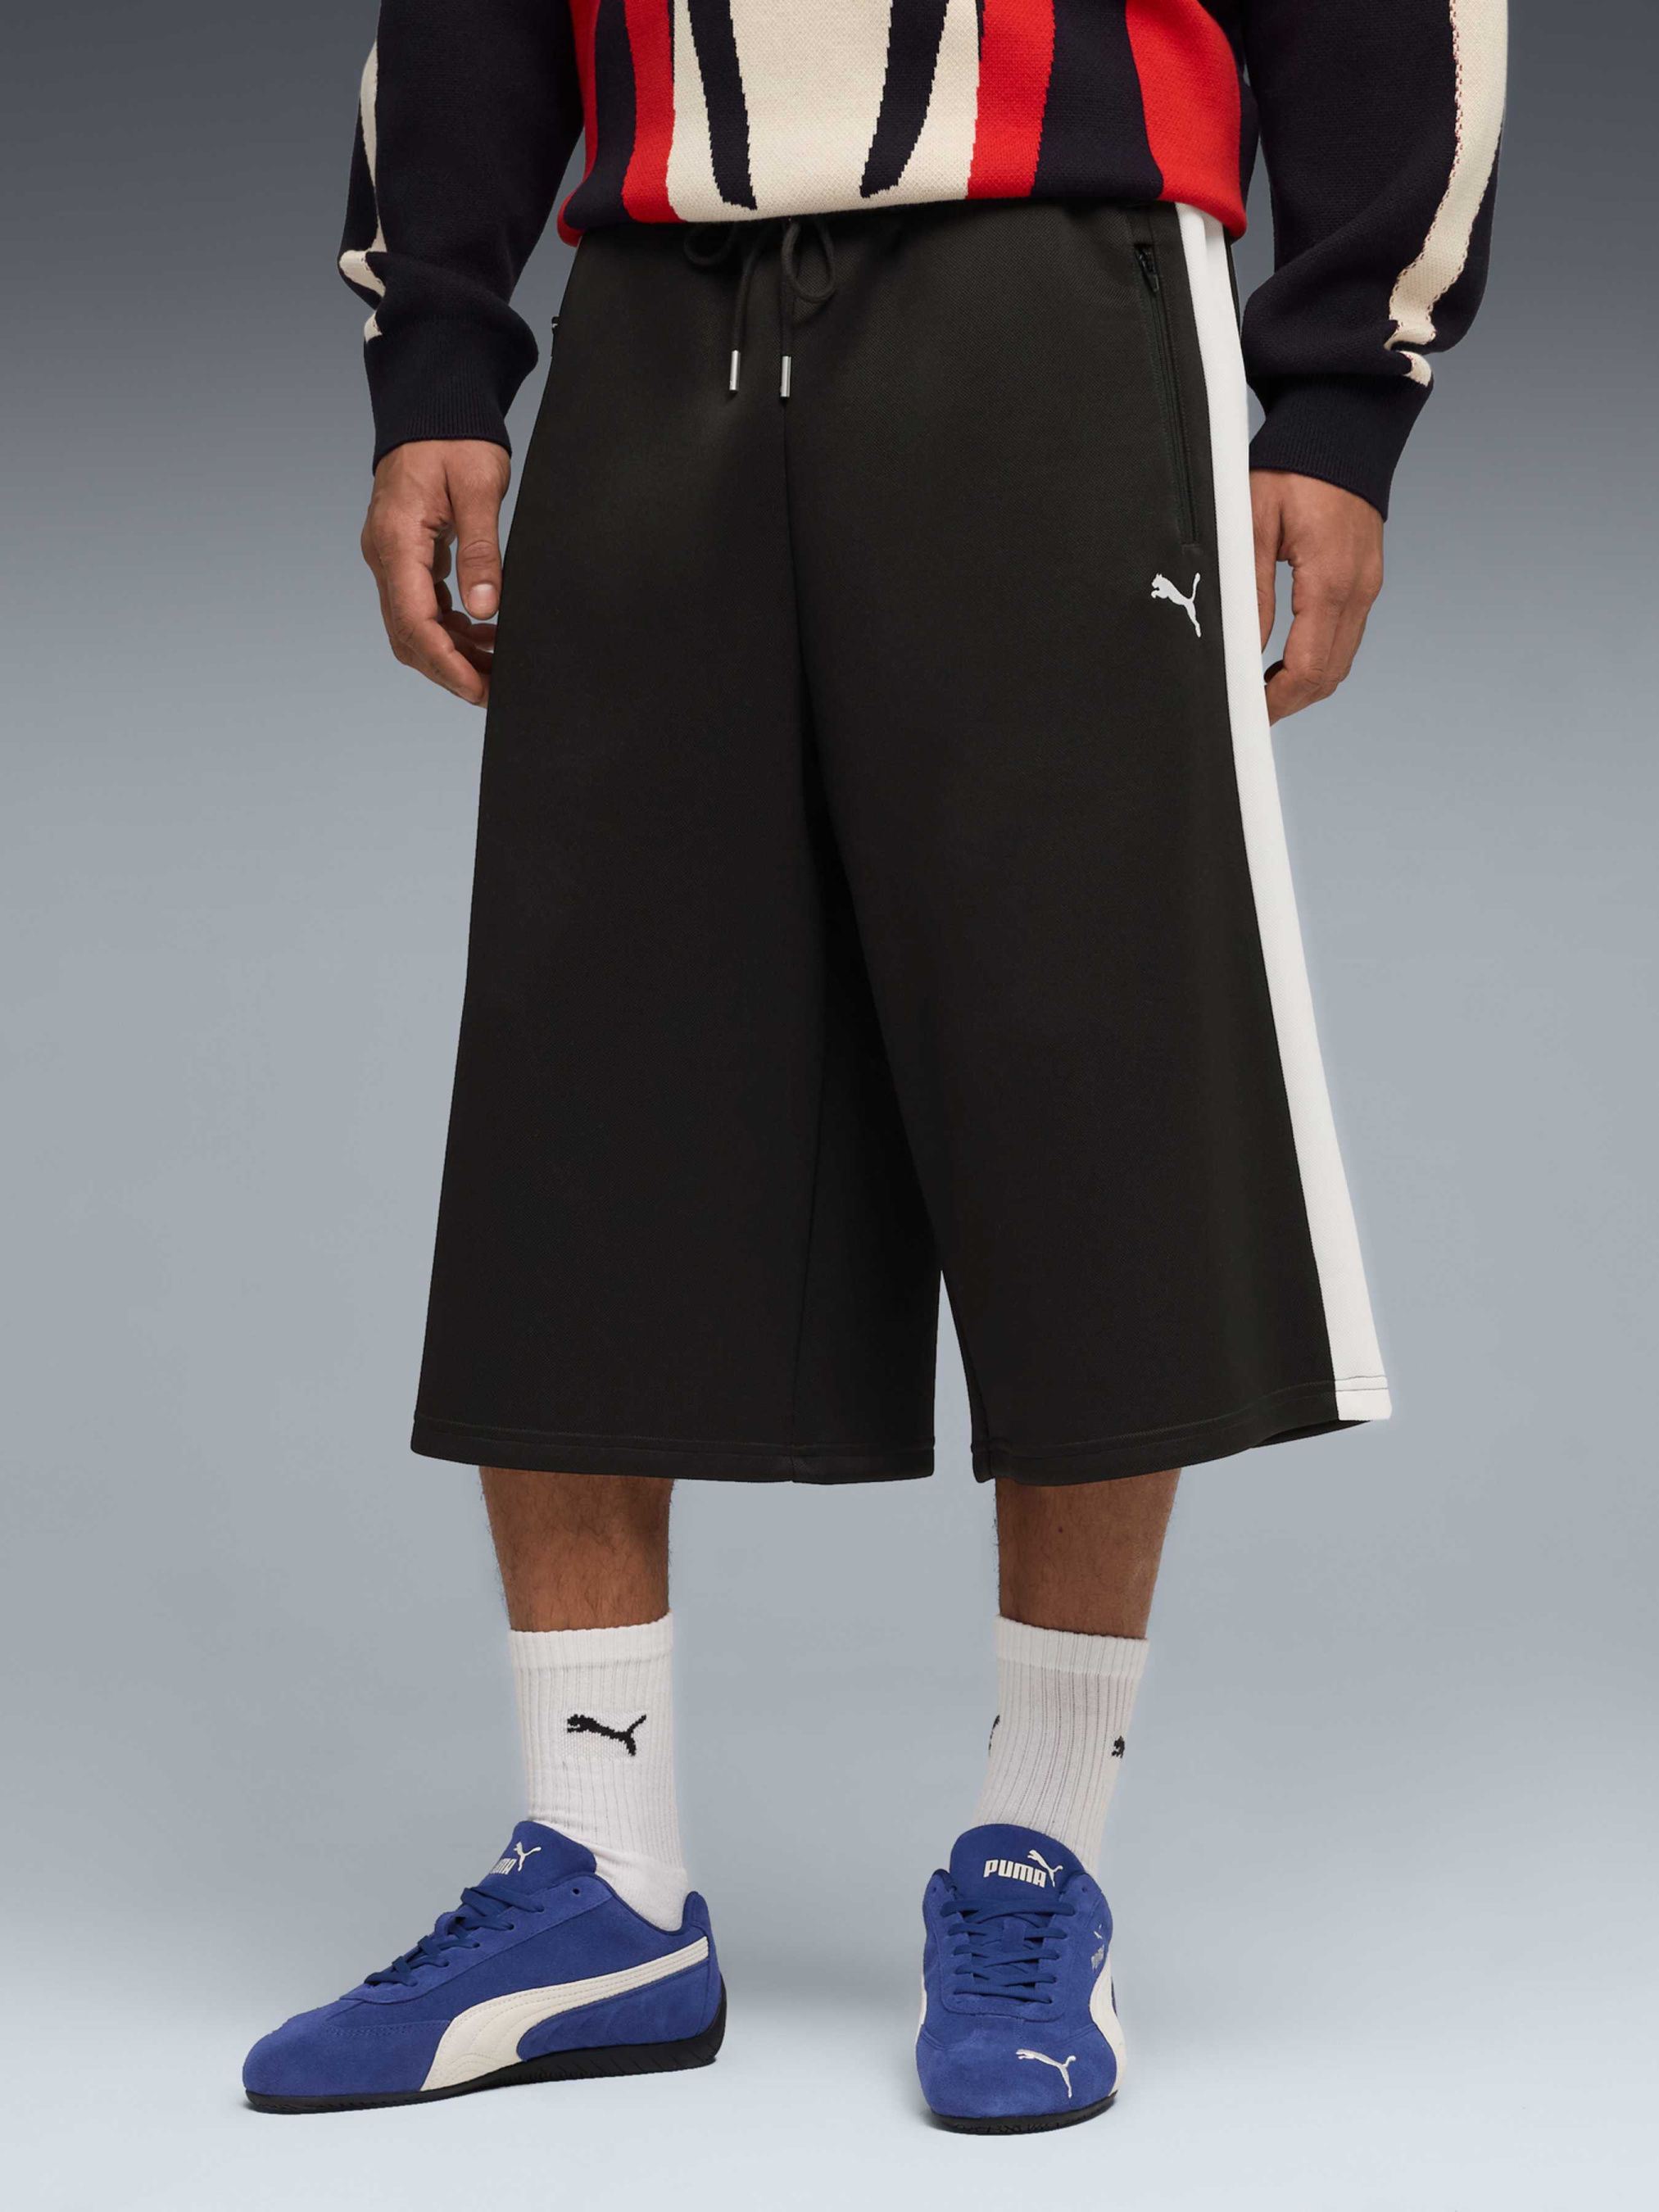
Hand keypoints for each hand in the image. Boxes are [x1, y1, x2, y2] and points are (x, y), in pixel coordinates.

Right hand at [361, 440, 511, 705]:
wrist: (434, 407)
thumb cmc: (454, 438)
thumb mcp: (479, 488)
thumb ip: (481, 551)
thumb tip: (485, 610)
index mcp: (397, 540)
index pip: (413, 622)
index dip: (446, 664)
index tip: (477, 690)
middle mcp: (385, 555)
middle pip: (408, 636)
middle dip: (450, 670)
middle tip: (494, 690)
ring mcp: (391, 558)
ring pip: (414, 627)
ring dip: (452, 653)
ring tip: (497, 664)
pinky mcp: (405, 557)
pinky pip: (422, 606)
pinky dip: (451, 629)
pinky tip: (484, 633)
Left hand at [1251, 472, 1383, 723]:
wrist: (1342, 428)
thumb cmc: (1294, 467)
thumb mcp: (1252, 524)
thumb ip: (1248, 591)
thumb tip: (1242, 647)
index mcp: (1330, 580)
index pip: (1310, 668)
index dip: (1278, 701)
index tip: (1249, 713)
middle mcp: (1359, 589)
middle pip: (1331, 674)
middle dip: (1292, 700)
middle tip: (1251, 709)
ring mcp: (1368, 585)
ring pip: (1342, 659)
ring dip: (1306, 681)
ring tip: (1262, 686)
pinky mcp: (1366, 579)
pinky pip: (1346, 635)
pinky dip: (1319, 657)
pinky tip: (1285, 656)